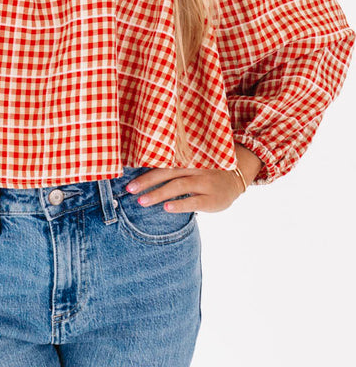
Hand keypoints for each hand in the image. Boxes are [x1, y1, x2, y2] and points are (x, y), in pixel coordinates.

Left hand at [125, 163, 249, 213]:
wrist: (237, 178)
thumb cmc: (206, 172)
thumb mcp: (192, 164)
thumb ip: (173, 166)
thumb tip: (142, 174)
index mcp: (187, 158)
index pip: (163, 162)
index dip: (145, 169)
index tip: (128, 176)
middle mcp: (194, 167)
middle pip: (167, 172)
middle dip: (147, 181)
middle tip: (130, 189)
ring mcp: (204, 182)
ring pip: (178, 186)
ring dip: (158, 193)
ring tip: (142, 201)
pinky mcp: (212, 198)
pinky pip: (194, 201)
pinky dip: (180, 204)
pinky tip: (167, 208)